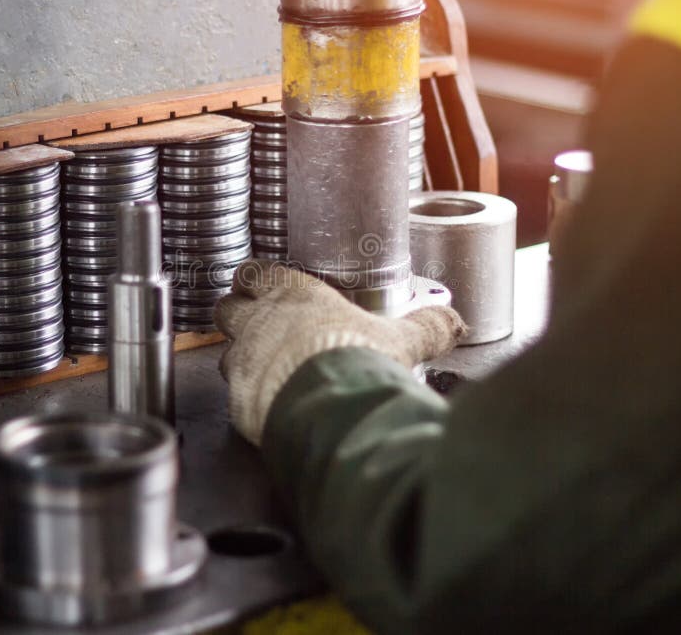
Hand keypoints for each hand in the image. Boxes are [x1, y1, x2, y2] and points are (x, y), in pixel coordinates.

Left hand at [214, 260, 465, 444]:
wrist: (335, 408)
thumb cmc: (361, 361)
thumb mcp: (403, 339)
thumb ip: (427, 327)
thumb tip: (455, 322)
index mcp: (295, 295)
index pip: (256, 272)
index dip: (254, 278)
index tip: (258, 283)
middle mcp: (261, 321)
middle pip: (228, 306)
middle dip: (237, 313)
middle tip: (256, 324)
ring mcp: (245, 359)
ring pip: (225, 350)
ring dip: (240, 357)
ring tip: (264, 369)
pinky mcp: (238, 397)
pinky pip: (233, 392)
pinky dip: (246, 396)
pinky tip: (267, 404)